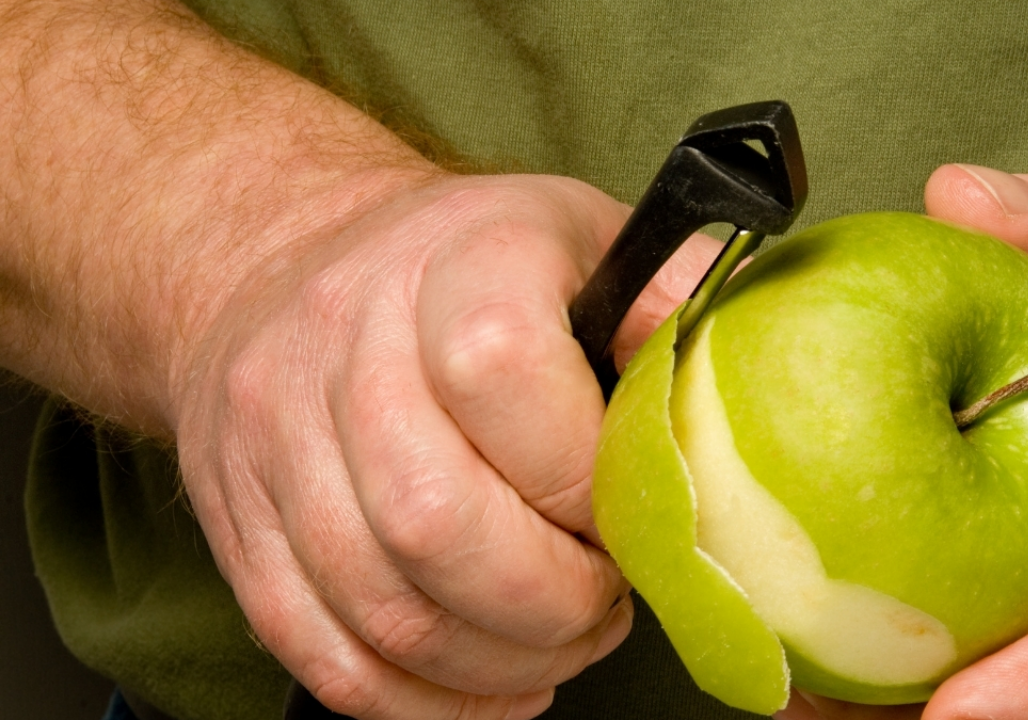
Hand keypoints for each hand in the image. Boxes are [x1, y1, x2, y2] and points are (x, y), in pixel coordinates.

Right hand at [173, 172, 718, 719]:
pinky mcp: (238, 529)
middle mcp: (340, 347)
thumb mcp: (580, 235)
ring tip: (560, 636)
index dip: (584, 476)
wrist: (284, 264)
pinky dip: (426, 702)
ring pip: (386, 612)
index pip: (502, 373)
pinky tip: (490, 679)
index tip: (627, 507)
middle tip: (605, 597)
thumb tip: (742, 378)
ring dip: (502, 660)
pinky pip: (327, 657)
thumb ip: (671, 298)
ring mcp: (273, 444)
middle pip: (435, 522)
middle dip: (554, 600)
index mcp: (450, 262)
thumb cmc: (463, 263)